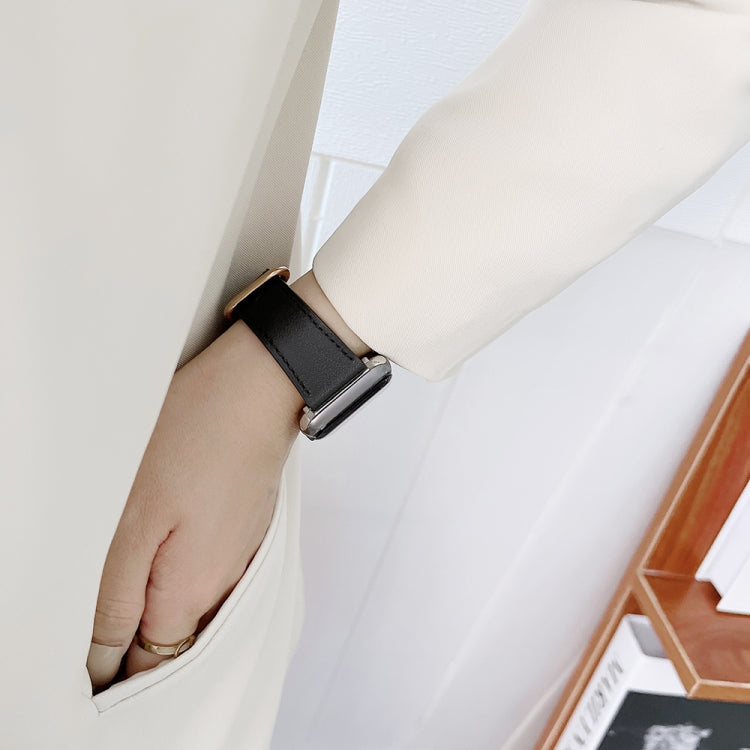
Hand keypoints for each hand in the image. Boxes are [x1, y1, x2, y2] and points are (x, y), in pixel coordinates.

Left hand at [86, 271, 367, 688]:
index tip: (81, 648)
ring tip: (127, 573)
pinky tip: (169, 541)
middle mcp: (224, 583)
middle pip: (172, 639)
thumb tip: (103, 653)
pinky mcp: (246, 529)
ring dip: (156, 604)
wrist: (260, 386)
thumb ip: (117, 594)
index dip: (106, 666)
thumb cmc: (197, 436)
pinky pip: (211, 573)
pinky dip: (182, 573)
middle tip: (96, 609)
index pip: (144, 662)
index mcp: (193, 590)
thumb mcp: (136, 517)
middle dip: (131, 639)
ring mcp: (240, 554)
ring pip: (191, 605)